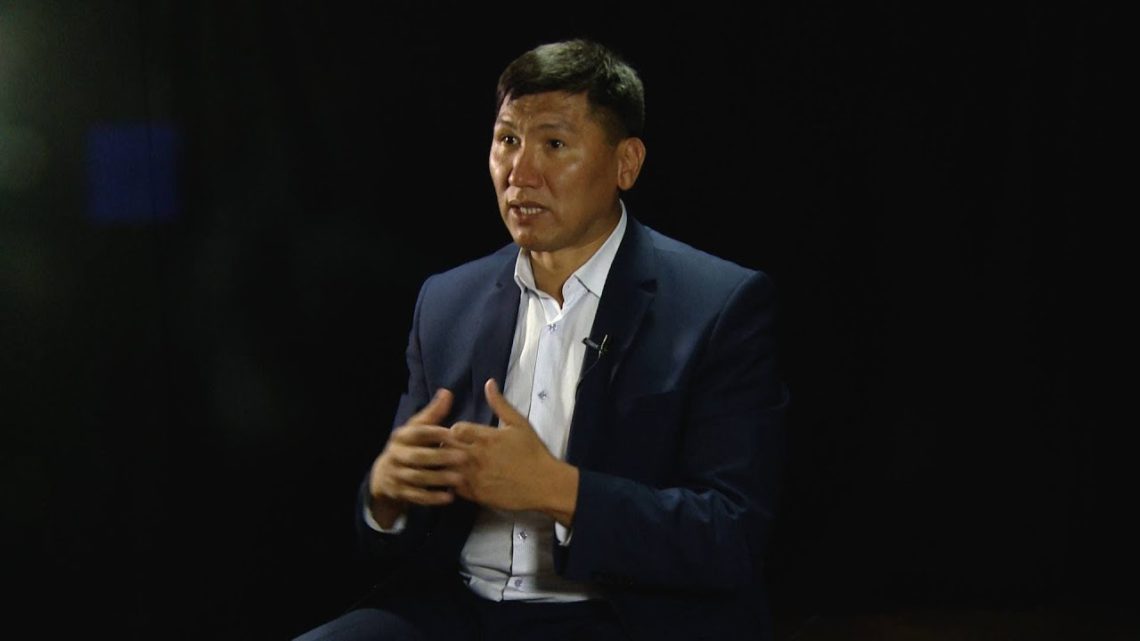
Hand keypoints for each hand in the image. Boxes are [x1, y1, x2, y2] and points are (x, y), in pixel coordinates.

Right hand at [368, 389, 466, 526]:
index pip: (417, 433)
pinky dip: (432, 498)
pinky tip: (450, 497)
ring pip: (418, 478)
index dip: (435, 433)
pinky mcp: (400, 493)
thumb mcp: (417, 428)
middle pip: (417, 457)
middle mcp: (396, 455)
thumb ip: (433, 414)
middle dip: (440, 457)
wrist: (384, 476)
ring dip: (439, 479)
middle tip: (464, 457)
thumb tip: (447, 393)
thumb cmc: (410, 446)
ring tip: (460, 478)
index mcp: (401, 437)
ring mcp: (396, 475)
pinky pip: (416, 496)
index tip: (454, 433)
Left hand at [450, 379, 578, 524]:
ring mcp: (475, 477)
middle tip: (453, 448)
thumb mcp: (519, 424)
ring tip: (454, 464)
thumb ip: (500, 404)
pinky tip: (461, 480)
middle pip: (447, 448)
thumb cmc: (533, 452)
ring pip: (447, 468)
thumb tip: (489, 383)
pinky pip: (455, 488)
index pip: (455, 430)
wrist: (544, 484)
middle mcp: (477, 456)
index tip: (460, 434)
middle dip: (447, 446)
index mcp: (486, 437)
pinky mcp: (476, 494)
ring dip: (448, 465)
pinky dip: (454, 483)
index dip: (455, 431)